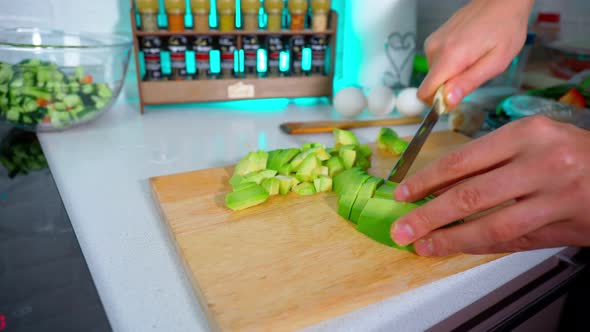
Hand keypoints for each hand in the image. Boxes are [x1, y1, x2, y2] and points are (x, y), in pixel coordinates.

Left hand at [391, 116, 589, 255]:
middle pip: (470, 196)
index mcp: (525, 134)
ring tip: (423, 246)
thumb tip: (439, 187)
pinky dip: (481, 247)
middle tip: (401, 229)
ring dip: (451, 240)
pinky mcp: (567, 226)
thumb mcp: (532, 141)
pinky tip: (459, 249)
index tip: (402, 194)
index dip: (426, 180)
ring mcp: (556, 198)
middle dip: (428, 215)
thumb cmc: (571, 152)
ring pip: (491, 226)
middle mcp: (541, 163)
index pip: (462, 160)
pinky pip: (514, 241)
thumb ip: (491, 161)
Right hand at [417, 0, 533, 108]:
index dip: (438, 102)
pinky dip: (451, 63)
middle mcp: (435, 49)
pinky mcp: (434, 39)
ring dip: (452, 74)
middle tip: (475, 73)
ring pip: (435, 74)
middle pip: (431, 85)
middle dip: (450, 87)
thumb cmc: (505, 28)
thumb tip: (447, 101)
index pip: (425, 93)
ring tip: (474, 59)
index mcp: (449, 57)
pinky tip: (468, 51)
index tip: (456, 99)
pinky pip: (437, 62)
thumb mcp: (495, 63)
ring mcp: (433, 42)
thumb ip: (468, 83)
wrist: (502, 0)